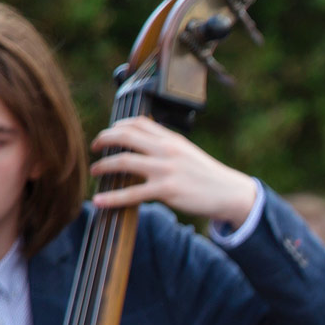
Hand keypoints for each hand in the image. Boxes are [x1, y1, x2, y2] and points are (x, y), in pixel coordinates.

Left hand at [88, 118, 259, 226]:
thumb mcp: (188, 153)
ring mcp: (166, 169)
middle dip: (103, 139)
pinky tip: (99, 201)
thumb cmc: (208, 175)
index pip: (138, 123)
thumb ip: (167, 145)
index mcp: (172, 139)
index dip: (117, 126)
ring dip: (103, 166)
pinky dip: (112, 198)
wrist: (230, 193)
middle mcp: (167, 150)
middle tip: (94, 148)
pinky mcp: (167, 190)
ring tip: (94, 171)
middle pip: (125, 136)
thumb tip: (144, 140)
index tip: (108, 134)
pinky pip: (132, 194)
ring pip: (124, 161)